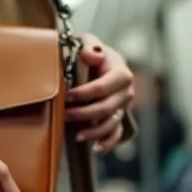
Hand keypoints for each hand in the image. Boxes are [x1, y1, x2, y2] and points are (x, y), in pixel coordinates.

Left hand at [65, 34, 133, 154]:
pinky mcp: (118, 117)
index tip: (67, 96)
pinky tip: (96, 149)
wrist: (95, 60)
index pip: (103, 87)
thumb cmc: (89, 51)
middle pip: (107, 108)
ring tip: (77, 135)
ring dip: (94, 132)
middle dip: (85, 114)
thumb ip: (89, 46)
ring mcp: (123, 106)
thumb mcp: (88, 41)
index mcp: (120, 72)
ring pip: (111, 124)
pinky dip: (108, 143)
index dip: (85, 93)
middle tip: (66, 115)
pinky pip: (116, 134)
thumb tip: (91, 56)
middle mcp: (126, 91)